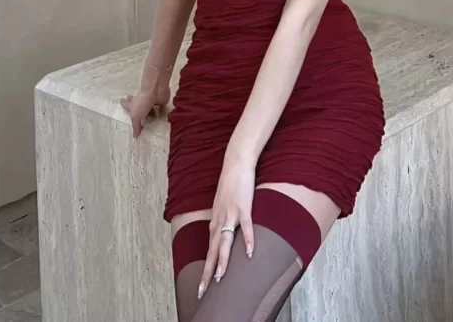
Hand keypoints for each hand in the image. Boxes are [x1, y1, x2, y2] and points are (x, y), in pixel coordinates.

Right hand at [121, 84, 169, 137]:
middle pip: (137, 104)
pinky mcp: (160, 102)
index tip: (121, 100)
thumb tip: (135, 136)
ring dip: (151, 112)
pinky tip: (165, 119)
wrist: (155, 91)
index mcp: (132, 105)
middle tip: (137, 111)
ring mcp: (151, 102)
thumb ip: (136, 126)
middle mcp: (141, 102)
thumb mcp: (135, 116)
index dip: (123, 103)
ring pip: (150, 108)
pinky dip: (163, 113)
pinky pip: (161, 109)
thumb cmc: (142, 102)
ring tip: (152, 119)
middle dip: (137, 106)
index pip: (126, 104)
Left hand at [198, 158, 255, 296]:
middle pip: (212, 250)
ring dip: (222, 260)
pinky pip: (246, 225)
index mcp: (215, 220)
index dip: (205, 268)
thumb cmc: (232, 183)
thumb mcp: (224, 204)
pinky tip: (250, 252)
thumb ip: (223, 219)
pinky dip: (248, 239)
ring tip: (220, 277)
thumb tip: (224, 232)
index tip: (202, 285)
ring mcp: (231, 213)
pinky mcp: (243, 206)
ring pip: (225, 241)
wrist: (236, 162)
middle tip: (203, 291)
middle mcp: (220, 219)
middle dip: (208, 271)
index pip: (208, 249)